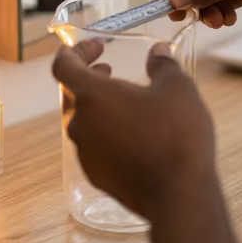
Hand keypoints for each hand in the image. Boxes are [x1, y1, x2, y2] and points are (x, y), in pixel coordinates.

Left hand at [53, 40, 217, 221]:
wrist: (178, 195)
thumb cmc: (177, 135)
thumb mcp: (177, 88)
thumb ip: (163, 64)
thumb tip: (157, 52)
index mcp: (92, 96)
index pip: (62, 65)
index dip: (75, 51)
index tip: (97, 47)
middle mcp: (80, 124)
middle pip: (72, 93)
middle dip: (89, 78)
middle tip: (110, 71)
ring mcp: (85, 154)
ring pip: (84, 122)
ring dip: (100, 108)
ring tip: (129, 104)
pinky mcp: (96, 176)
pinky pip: (94, 147)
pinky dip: (108, 134)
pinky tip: (135, 137)